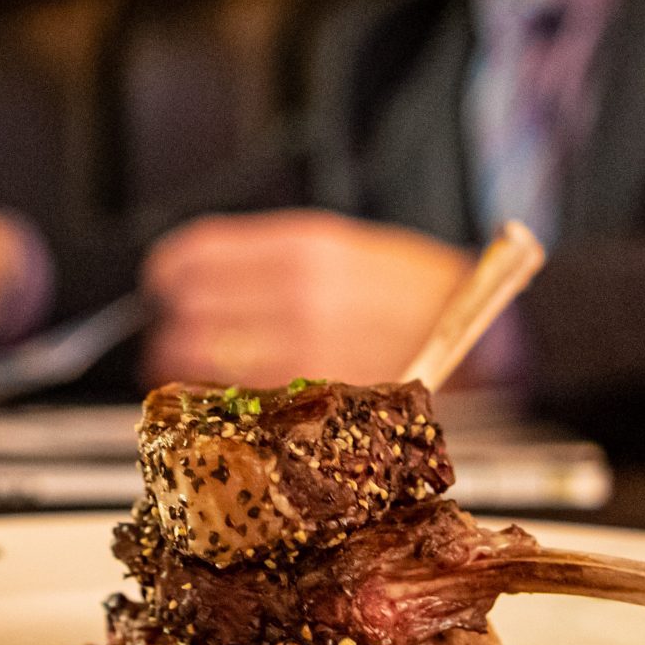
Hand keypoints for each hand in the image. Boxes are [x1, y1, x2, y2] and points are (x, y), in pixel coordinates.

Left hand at [141, 209, 473, 385]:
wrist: (479, 332)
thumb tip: (190, 276)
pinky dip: (219, 397)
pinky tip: (227, 391)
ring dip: (183, 369)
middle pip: (183, 316)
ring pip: (196, 362)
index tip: (165, 288)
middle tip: (174, 337)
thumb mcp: (335, 246)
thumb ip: (264, 259)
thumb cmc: (405, 290)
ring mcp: (306, 351)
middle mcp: (297, 296)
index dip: (166, 278)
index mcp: (301, 247)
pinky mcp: (316, 399)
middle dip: (169, 330)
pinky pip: (236, 399)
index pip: (191, 260)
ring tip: (196, 370)